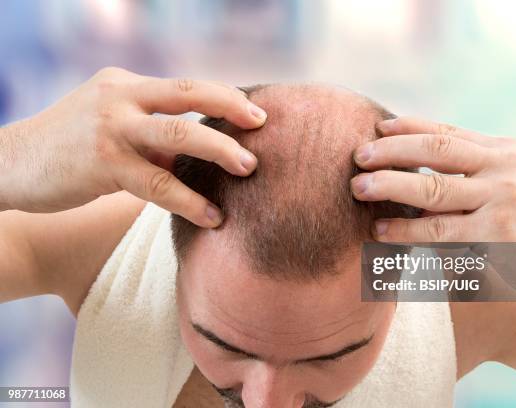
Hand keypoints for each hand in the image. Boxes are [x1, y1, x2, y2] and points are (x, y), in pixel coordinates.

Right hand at [0, 67, 266, 226]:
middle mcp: (120, 97)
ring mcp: (111, 128)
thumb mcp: (112, 125)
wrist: (10, 164)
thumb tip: (202, 154)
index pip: (186, 85)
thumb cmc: (71, 149)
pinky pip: (158, 184)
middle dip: (230, 111)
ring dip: (219, 151)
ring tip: (249, 170)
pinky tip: (211, 216)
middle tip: (262, 129)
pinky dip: (189, 200)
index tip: (256, 113)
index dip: (225, 97)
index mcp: (126, 85)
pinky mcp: (103, 163)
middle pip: (188, 95)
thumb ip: (153, 135)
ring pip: (178, 135)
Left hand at [351, 117, 515, 241]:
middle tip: (358, 157)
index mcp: (504, 151)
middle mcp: (504, 168)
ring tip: (359, 189)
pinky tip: (382, 230)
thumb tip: (411, 153)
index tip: (377, 128)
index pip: (448, 132)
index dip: (409, 127)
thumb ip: (471, 166)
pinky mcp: (496, 235)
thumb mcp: (509, 179)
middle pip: (436, 151)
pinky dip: (405, 230)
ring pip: (433, 190)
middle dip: (391, 152)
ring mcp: (501, 200)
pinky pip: (439, 232)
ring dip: (390, 187)